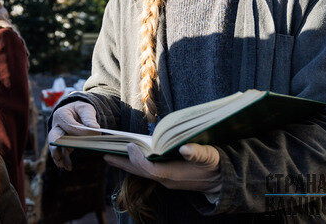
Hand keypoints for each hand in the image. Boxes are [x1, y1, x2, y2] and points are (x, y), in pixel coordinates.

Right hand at [47, 101, 99, 170]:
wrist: (75, 112)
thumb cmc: (80, 110)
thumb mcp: (85, 109)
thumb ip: (89, 118)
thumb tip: (95, 129)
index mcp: (61, 114)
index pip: (70, 126)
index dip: (82, 132)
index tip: (95, 136)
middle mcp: (56, 126)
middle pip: (53, 137)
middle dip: (56, 146)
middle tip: (61, 154)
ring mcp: (58, 136)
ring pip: (56, 148)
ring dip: (59, 157)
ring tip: (63, 166)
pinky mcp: (62, 145)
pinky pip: (61, 153)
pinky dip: (64, 160)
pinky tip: (68, 167)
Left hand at [104, 143, 221, 194]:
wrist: (222, 181)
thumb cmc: (216, 165)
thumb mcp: (210, 157)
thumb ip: (198, 153)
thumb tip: (186, 148)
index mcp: (174, 175)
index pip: (149, 169)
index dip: (137, 158)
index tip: (129, 145)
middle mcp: (166, 179)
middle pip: (139, 172)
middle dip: (122, 163)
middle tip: (104, 153)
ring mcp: (166, 179)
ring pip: (141, 172)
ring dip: (126, 163)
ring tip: (111, 154)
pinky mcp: (167, 177)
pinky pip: (146, 171)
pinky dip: (135, 163)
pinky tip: (129, 155)